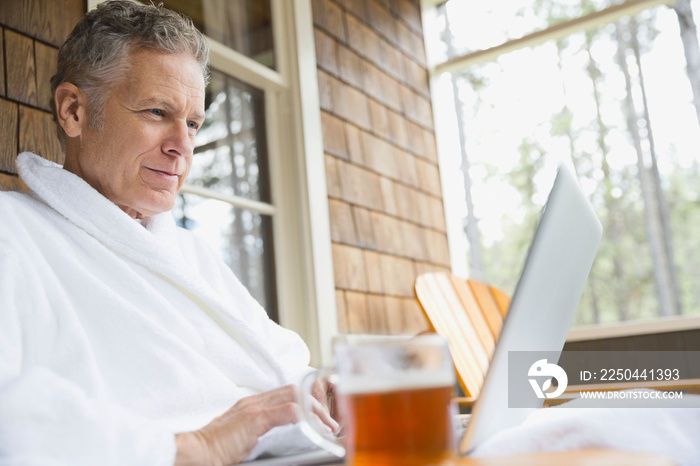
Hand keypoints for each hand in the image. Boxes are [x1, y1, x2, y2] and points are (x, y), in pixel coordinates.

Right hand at [174, 384, 338, 465]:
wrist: (197, 452)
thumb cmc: (216, 448)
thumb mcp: (243, 435)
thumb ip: (261, 430)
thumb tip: (283, 436)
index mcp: (252, 404)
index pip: (286, 392)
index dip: (307, 400)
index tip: (320, 415)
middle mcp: (254, 401)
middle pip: (294, 391)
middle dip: (316, 405)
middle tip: (330, 423)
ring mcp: (254, 408)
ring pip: (294, 397)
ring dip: (315, 411)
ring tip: (327, 426)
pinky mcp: (253, 420)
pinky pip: (284, 411)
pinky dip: (301, 415)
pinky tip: (311, 425)